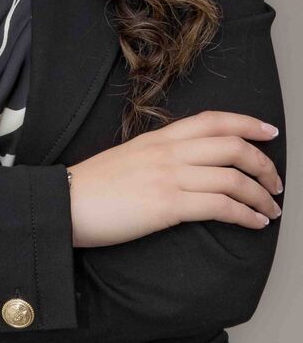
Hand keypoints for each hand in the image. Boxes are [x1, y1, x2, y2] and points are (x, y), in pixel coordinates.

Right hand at [67, 109, 282, 247]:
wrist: (66, 203)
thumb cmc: (94, 187)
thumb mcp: (129, 157)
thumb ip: (159, 155)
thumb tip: (186, 165)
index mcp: (159, 137)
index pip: (212, 120)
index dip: (246, 122)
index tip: (269, 131)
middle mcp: (168, 151)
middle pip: (231, 145)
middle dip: (263, 163)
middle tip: (276, 181)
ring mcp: (169, 176)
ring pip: (232, 177)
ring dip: (261, 195)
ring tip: (272, 209)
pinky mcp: (168, 204)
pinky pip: (220, 205)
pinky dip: (246, 214)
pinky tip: (255, 222)